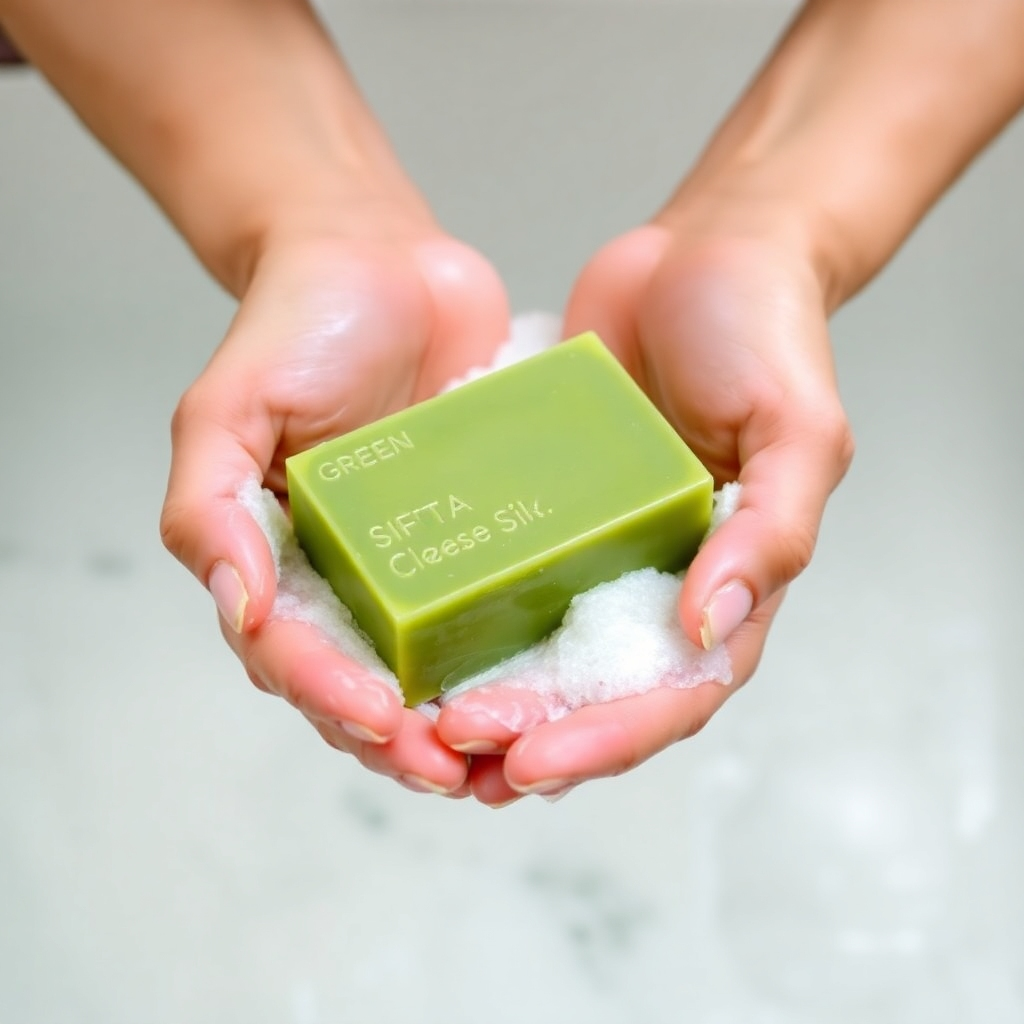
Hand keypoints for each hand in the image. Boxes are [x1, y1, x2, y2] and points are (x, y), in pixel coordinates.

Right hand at [160, 219, 509, 795]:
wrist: (380, 257)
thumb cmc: (298, 324)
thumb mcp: (227, 409)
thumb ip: (209, 509)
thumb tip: (238, 606)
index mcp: (283, 562)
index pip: (297, 656)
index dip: (332, 697)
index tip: (382, 717)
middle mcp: (352, 574)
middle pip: (368, 683)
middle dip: (403, 738)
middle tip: (452, 765)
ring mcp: (421, 557)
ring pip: (437, 664)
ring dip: (463, 719)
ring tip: (504, 750)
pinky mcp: (483, 528)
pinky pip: (499, 600)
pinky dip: (516, 652)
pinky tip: (552, 679)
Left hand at [438, 209, 853, 804]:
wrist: (707, 251)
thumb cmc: (767, 333)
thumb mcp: (797, 432)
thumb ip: (769, 533)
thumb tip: (711, 629)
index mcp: (727, 581)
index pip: (673, 693)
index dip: (606, 738)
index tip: (533, 760)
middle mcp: (660, 579)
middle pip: (598, 690)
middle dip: (531, 732)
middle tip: (457, 747)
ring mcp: (598, 546)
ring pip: (543, 650)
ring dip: (492, 698)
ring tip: (426, 730)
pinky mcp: (547, 506)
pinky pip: (503, 573)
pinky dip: (466, 618)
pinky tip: (414, 640)